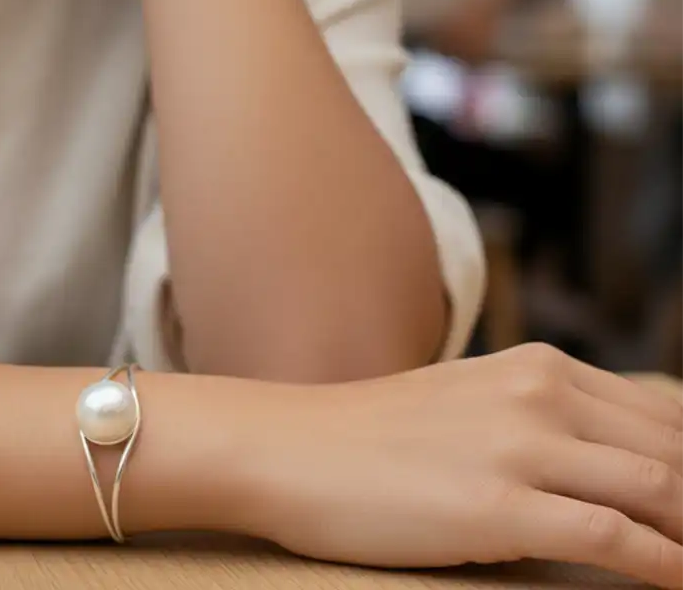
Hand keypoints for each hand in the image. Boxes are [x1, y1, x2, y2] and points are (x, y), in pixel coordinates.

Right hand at [235, 345, 682, 585]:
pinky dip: (667, 569)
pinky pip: (617, 541)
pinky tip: (679, 585)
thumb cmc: (375, 436)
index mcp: (538, 366)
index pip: (666, 417)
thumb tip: (621, 467)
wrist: (290, 446)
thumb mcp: (471, 403)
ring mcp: (518, 446)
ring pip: (661, 490)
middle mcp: (538, 392)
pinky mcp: (498, 506)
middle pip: (675, 451)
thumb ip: (543, 420)